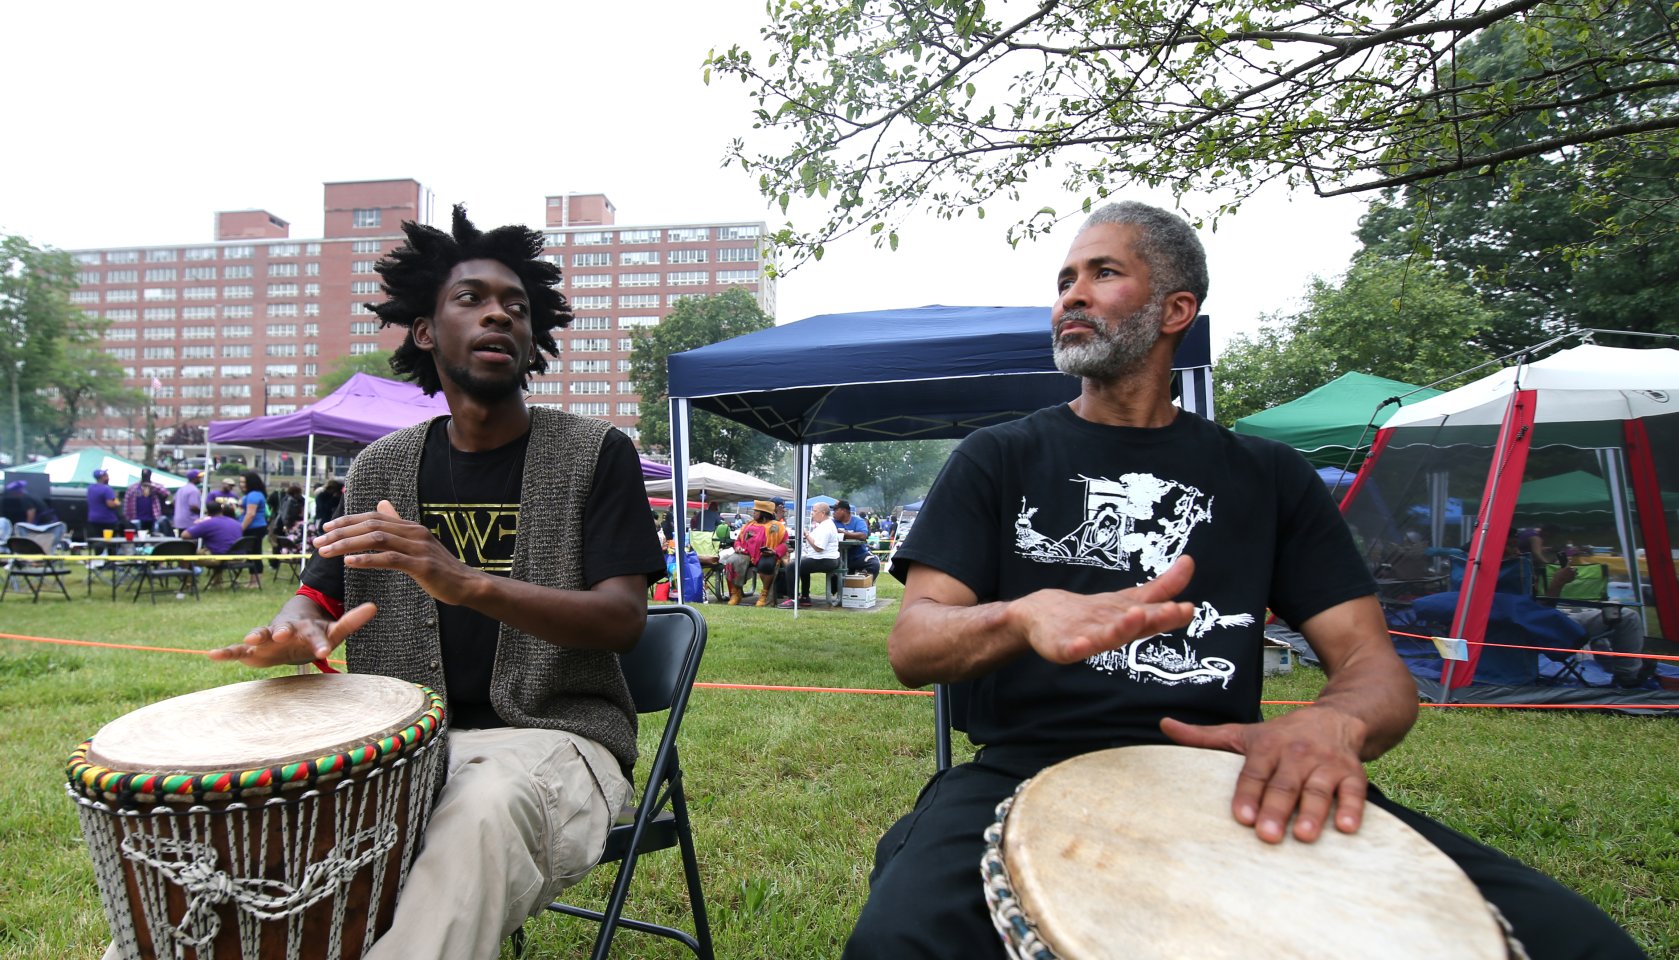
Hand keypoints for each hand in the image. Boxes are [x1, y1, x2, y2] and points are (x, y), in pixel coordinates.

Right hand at [208, 602, 377, 666]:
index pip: (316, 636)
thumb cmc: (315, 633)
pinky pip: (237, 650)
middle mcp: (286, 630)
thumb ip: (352, 621)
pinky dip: (226, 652)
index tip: (325, 653)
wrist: (291, 631)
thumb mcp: (334, 630)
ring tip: (249, 638)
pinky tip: (212, 655)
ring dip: (255, 635)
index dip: (320, 643)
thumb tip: (375, 606)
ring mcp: (268, 638)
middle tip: (284, 634)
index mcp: (308, 629)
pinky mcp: (253, 648)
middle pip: (284, 631)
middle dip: (283, 632)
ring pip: (260, 635)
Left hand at [312, 500, 481, 604]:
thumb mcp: (417, 542)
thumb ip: (398, 524)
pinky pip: (390, 559)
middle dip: (340, 532)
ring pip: (377, 539)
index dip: (347, 521)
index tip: (325, 528)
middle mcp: (414, 532)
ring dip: (348, 545)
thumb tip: (383, 503)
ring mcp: (419, 548)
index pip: (373, 517)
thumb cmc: (440, 567)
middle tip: (318, 541)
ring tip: (327, 552)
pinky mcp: (422, 566)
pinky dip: (367, 559)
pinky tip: (350, 563)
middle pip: (371, 525)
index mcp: (410, 527)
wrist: (467, 584)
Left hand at [1006, 556, 1195, 662]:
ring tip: (1135, 616)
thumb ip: (1161, 587)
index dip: (1171, 614)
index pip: (1154, 617)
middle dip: (1153, 620)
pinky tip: (1082, 645)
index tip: (1188, 608)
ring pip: (1106, 636)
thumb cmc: (1093, 614)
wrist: (1045, 618)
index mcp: (1130, 623)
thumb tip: (1189, 561)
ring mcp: (1088, 640)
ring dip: (1121, 629)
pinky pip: (1071, 649)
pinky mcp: (1063, 647)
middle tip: (1174, 610)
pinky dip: (1077, 648)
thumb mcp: (1129, 598)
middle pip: (1135, 627)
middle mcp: (1113, 633)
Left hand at [1161, 705, 1369, 843]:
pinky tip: (1347, 828)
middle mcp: (1296, 754)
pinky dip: (1352, 809)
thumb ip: (1205, 737)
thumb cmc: (1281, 736)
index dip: (1248, 794)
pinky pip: (1354, 792)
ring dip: (1312, 813)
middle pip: (1284, 785)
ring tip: (1304, 836)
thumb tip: (1164, 724)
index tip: (1242, 817)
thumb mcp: (1243, 733)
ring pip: (1318, 790)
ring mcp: (1326, 764)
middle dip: (1275, 809)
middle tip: (1267, 836)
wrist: (1336, 718)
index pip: (1254, 773)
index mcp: (1266, 747)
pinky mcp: (1352, 774)